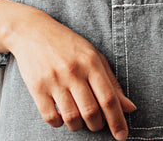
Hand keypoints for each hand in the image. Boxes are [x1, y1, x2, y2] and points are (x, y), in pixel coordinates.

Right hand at [0, 0, 135, 138]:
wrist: (32, 31)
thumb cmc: (67, 45)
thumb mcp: (94, 56)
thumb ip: (112, 83)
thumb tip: (130, 108)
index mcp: (91, 62)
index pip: (108, 98)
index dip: (117, 121)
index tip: (121, 135)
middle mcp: (73, 71)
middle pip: (91, 112)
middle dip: (97, 125)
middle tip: (96, 123)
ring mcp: (54, 80)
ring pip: (72, 118)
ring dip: (78, 126)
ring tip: (79, 120)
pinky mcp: (36, 87)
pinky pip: (50, 117)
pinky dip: (59, 123)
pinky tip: (61, 116)